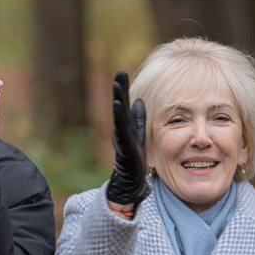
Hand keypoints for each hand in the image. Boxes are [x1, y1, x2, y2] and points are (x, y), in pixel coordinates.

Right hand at [105, 71, 146, 216]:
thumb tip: (138, 101)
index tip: (122, 72)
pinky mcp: (124, 146)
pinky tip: (119, 103)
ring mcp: (121, 138)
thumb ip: (137, 119)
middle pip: (119, 106)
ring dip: (118, 98)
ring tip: (117, 84)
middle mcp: (121, 130)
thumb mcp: (138, 135)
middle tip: (119, 72)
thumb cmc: (133, 160)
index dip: (123, 88)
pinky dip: (119, 115)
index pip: (124, 104)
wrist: (128, 183)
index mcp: (126, 126)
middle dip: (119, 89)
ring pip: (118, 115)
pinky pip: (121, 128)